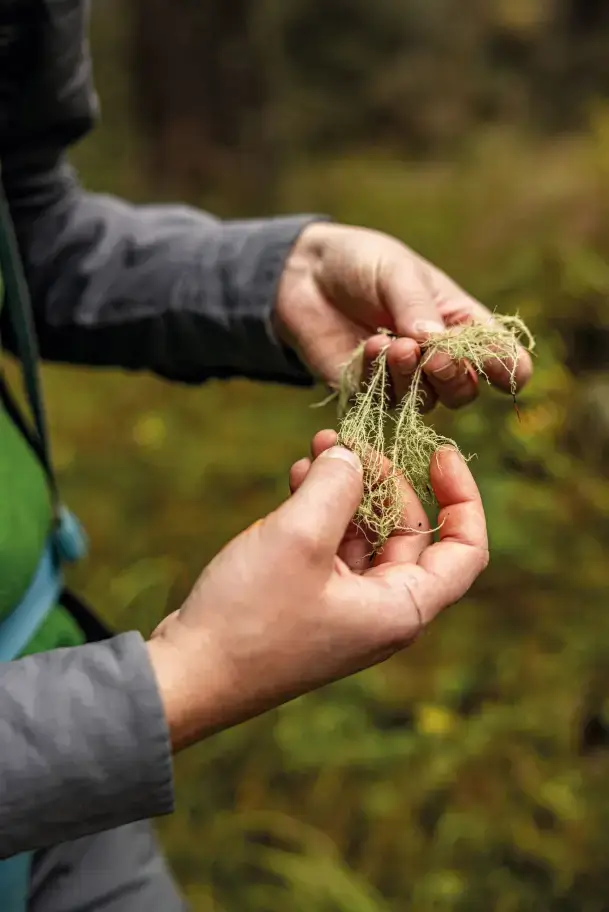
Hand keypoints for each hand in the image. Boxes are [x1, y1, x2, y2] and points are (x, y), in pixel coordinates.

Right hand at [148, 430, 487, 750]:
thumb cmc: (249, 616)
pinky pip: (329, 548)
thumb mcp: (299, 536)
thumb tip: (352, 456)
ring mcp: (342, 608)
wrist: (187, 675)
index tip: (438, 453)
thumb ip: (336, 484)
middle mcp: (380, 611)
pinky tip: (294, 479)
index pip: (465, 550)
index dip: (463, 497)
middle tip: (347, 443)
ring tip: (316, 449)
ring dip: (345, 490)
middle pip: (408, 532)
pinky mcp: (307, 602)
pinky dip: (318, 511)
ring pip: (364, 535)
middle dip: (383, 480)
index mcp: (400, 608)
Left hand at [275, 222, 532, 411]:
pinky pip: (381, 399)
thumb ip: (416, 307)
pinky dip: (378, 376)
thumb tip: (434, 343)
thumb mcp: (397, 272)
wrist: (305, 274)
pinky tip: (368, 346)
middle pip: (463, 390)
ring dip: (411, 376)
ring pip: (424, 401)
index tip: (505, 371)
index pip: (497, 355)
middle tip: (435, 357)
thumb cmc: (363, 264)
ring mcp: (402, 379)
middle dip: (454, 377)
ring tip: (393, 343)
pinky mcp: (366, 392)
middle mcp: (436, 358)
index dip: (506, 368)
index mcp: (459, 323)